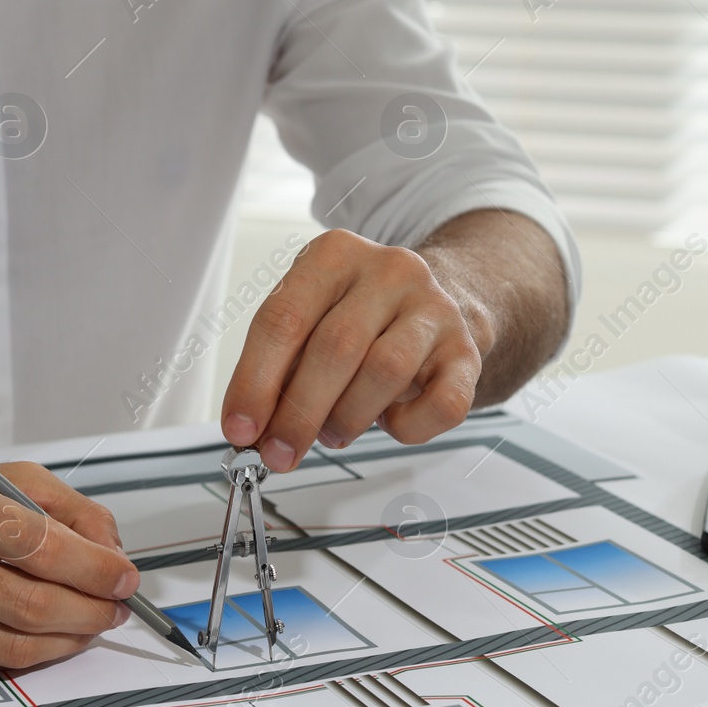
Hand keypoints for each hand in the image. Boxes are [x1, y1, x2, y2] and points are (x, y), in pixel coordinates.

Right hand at [0, 463, 139, 672]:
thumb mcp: (4, 480)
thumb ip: (70, 510)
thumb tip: (113, 554)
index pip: (37, 544)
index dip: (93, 567)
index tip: (124, 576)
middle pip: (31, 604)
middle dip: (91, 610)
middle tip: (117, 605)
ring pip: (16, 645)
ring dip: (71, 639)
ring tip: (92, 621)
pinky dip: (34, 653)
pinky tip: (50, 635)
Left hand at [221, 229, 484, 471]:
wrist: (437, 303)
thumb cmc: (359, 318)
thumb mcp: (310, 321)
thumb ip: (277, 369)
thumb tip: (251, 428)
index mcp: (335, 254)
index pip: (283, 319)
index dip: (255, 381)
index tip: (241, 429)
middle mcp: (389, 270)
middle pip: (335, 347)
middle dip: (299, 413)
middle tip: (279, 452)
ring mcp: (435, 307)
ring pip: (385, 371)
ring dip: (348, 418)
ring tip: (333, 434)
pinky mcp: (466, 350)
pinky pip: (441, 403)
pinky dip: (408, 427)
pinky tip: (389, 423)